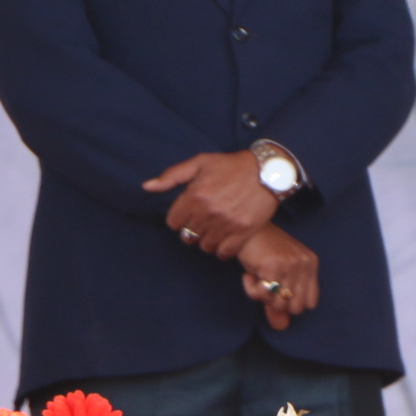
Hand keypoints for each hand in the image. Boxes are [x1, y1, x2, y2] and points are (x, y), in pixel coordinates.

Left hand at [144, 150, 277, 258]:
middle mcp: (208, 212)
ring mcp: (226, 224)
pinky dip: (222, 250)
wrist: (268, 171)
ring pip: (204, 246)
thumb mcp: (200, 163)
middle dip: (192, 230)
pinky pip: (224, 253)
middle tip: (203, 222)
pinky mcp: (243, 232)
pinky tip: (225, 239)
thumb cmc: (232, 165)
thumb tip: (146, 187)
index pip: (173, 222)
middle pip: (188, 236)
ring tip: (214, 230)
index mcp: (195, 195)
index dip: (179, 218)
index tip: (189, 213)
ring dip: (207, 240)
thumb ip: (172, 176)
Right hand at [236, 225, 318, 330]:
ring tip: (256, 277)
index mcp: (311, 264)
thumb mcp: (276, 276)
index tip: (276, 289)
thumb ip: (280, 301)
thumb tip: (282, 327)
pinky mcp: (273, 267)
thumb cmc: (261, 251)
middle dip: (275, 302)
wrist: (245, 229)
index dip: (289, 303)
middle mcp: (304, 264)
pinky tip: (249, 274)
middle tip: (265, 285)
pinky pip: (261, 295)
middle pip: (294, 307)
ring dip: (261, 295)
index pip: (309, 303)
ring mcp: (290, 265)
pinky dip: (251, 289)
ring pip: (277, 303)